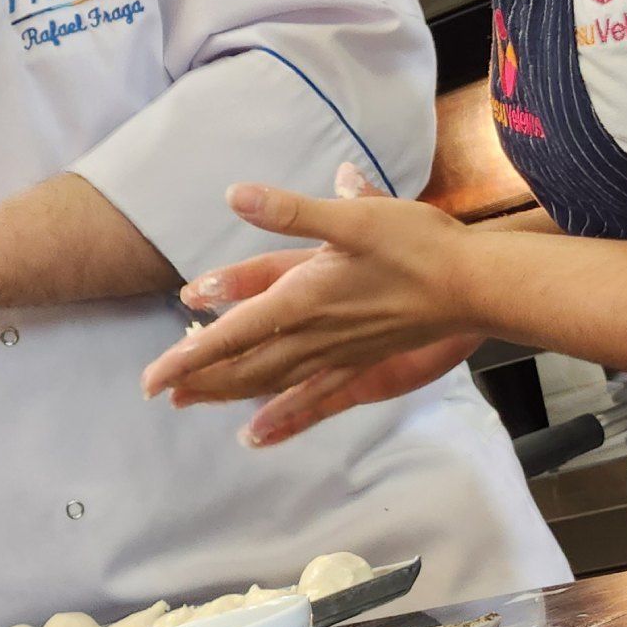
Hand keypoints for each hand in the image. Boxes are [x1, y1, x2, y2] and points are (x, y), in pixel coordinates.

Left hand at [142, 168, 478, 424]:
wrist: (474, 285)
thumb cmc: (416, 244)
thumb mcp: (352, 217)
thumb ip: (291, 212)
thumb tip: (236, 194)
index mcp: (304, 297)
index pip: (232, 333)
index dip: (189, 355)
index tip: (152, 377)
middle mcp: (314, 333)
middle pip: (244, 366)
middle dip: (200, 380)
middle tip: (159, 393)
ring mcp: (337, 353)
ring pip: (271, 382)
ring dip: (229, 393)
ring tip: (193, 402)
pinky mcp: (359, 360)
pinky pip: (311, 396)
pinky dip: (281, 415)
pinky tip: (260, 431)